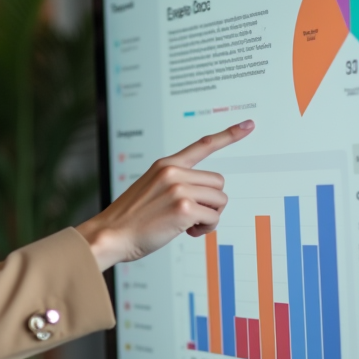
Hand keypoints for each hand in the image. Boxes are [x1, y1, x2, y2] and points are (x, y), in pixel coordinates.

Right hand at [77, 120, 253, 270]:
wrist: (110, 234)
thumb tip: (205, 195)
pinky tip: (187, 232)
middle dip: (211, 202)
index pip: (203, 145)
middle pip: (218, 183)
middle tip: (193, 216)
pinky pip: (213, 218)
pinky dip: (205, 228)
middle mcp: (173, 172)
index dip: (229, 135)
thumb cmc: (130, 217)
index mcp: (165, 165)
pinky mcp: (184, 208)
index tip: (248, 124)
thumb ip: (175, 183)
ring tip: (188, 225)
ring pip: (220, 200)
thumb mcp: (150, 189)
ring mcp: (178, 189)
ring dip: (210, 216)